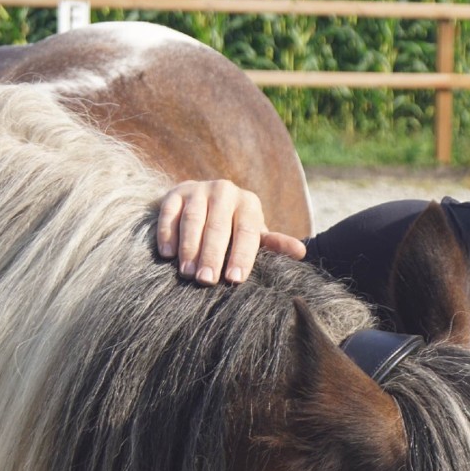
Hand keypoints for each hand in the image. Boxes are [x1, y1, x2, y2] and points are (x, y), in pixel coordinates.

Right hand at [156, 179, 305, 284]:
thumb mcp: (256, 236)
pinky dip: (167, 233)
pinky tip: (167, 254)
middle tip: (206, 281)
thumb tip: (302, 252)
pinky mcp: (174, 193)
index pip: (247, 232)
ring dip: (189, 247)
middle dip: (212, 255)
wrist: (205, 204)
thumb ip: (275, 245)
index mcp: (249, 203)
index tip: (235, 280)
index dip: (242, 256)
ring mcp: (198, 190)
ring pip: (193, 220)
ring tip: (186, 272)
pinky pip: (170, 213)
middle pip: (218, 227)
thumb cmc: (236, 230)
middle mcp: (224, 191)